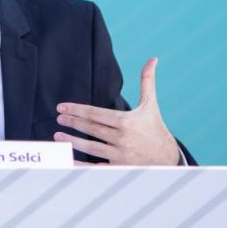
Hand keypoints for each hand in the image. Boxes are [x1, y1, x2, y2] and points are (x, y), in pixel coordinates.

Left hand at [54, 58, 180, 165]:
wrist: (168, 158)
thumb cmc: (156, 128)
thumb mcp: (151, 104)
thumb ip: (147, 81)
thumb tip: (152, 59)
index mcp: (127, 121)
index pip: (96, 114)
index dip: (77, 110)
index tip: (62, 107)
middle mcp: (122, 138)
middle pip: (92, 128)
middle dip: (73, 122)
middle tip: (59, 118)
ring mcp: (120, 155)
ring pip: (91, 147)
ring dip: (72, 141)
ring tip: (58, 136)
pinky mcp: (118, 168)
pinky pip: (95, 166)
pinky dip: (80, 165)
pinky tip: (67, 159)